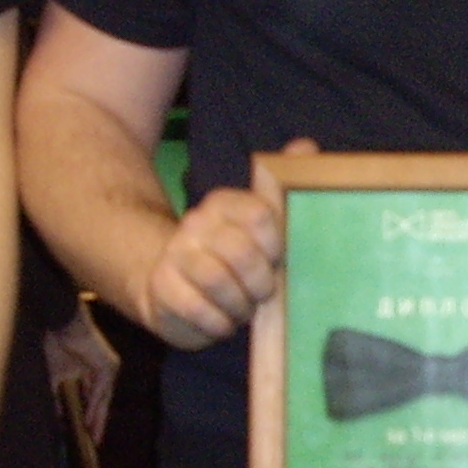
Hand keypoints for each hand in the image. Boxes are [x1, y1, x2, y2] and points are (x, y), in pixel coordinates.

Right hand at [41, 303, 121, 442]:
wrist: (61, 324)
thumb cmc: (57, 344)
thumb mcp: (56, 375)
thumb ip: (57, 396)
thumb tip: (57, 415)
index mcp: (92, 373)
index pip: (93, 399)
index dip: (90, 416)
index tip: (87, 434)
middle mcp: (103, 372)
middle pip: (102, 402)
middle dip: (97, 423)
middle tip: (94, 442)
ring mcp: (107, 368)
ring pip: (103, 399)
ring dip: (97, 418)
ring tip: (92, 436)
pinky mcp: (107, 366)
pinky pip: (100, 390)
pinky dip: (94, 405)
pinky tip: (89, 419)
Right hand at [132, 142, 309, 348]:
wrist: (170, 287)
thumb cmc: (229, 260)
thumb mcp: (258, 228)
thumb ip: (281, 190)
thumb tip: (306, 145)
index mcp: (225, 204)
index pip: (261, 215)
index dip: (276, 245)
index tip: (276, 259)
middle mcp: (196, 223)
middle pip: (242, 253)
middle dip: (260, 283)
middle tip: (262, 293)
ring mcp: (175, 254)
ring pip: (218, 281)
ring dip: (239, 306)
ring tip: (242, 309)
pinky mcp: (161, 288)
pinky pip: (197, 309)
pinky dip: (218, 323)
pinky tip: (222, 322)